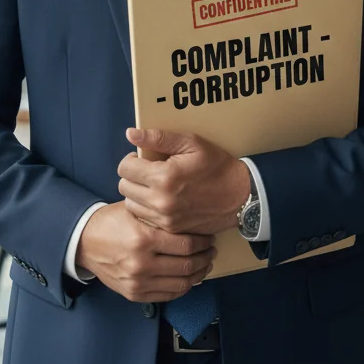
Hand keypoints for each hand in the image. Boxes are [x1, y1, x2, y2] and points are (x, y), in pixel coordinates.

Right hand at [75, 201, 215, 302]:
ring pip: (181, 284)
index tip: (209, 237)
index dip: (203, 242)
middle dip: (205, 258)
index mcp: (143, 239)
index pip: (186, 245)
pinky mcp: (133, 294)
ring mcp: (137, 282)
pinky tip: (189, 278)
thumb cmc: (112, 221)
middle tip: (211, 250)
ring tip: (204, 264)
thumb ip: (161, 215)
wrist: (85, 242)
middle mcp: (141, 263)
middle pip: (187, 266)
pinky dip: (183, 288)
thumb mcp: (136, 210)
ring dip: (198, 275)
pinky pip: (167, 296)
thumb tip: (192, 218)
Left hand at [117, 128, 250, 235]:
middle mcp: (160, 201)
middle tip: (148, 171)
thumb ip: (158, 137)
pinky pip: (144, 219)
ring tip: (153, 185)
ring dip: (137, 193)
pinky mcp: (170, 229)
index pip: (125, 168)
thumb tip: (130, 134)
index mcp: (163, 177)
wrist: (239, 195)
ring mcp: (164, 218)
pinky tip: (160, 199)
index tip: (142, 158)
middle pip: (124, 187)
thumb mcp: (191, 143)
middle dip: (132, 176)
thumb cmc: (216, 165)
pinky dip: (146, 208)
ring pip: (130, 205)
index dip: (131, 159)